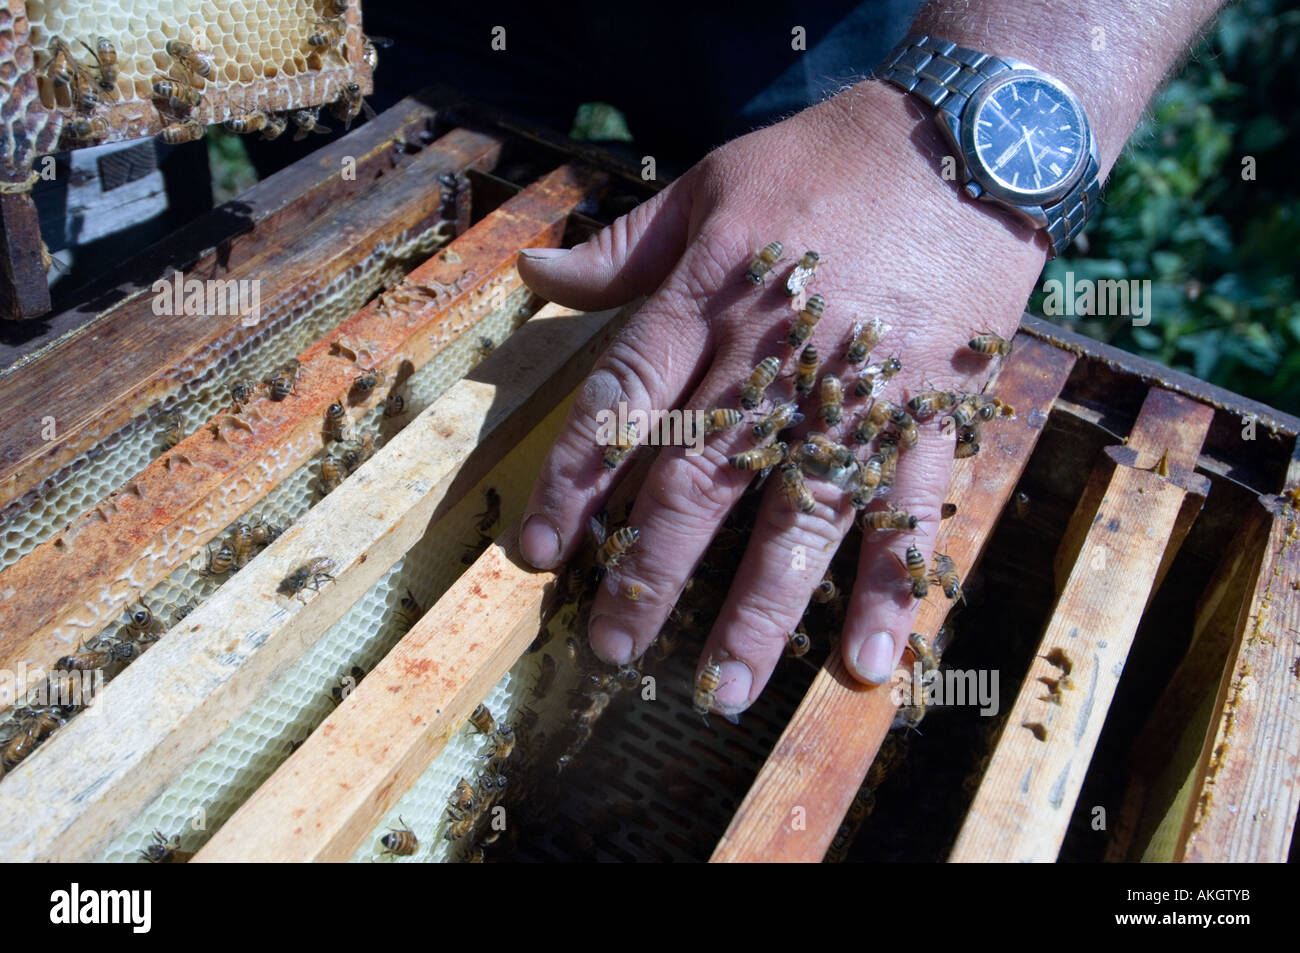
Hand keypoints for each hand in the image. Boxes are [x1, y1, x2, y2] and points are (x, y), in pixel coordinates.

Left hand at [514, 80, 1046, 714]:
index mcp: (706, 299)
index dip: (574, 483)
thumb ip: (622, 246)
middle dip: (650, 571)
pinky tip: (871, 661)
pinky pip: (912, 509)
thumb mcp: (708, 184)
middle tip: (613, 650)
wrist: (966, 142)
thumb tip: (531, 273)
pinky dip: (894, 586)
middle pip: (698, 480)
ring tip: (723, 689)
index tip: (537, 556)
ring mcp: (857, 392)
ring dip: (759, 608)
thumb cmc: (824, 162)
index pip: (623, 404)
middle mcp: (771, 358)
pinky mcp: (931, 411)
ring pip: (798, 514)